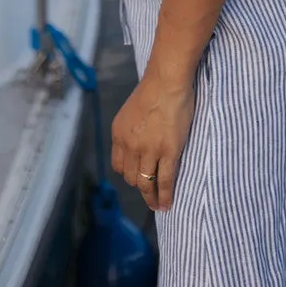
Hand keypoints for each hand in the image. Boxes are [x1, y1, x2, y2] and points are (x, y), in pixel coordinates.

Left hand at [111, 70, 194, 211]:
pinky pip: (163, 181)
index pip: (118, 165)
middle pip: (130, 176)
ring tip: (157, 205)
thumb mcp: (131, 111)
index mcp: (119, 134)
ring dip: (151, 198)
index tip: (136, 176)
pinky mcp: (168, 153)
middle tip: (149, 192)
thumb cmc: (153, 90)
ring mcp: (148, 150)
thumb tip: (138, 142)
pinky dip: (164, 196)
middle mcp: (129, 145)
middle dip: (139, 186)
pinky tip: (166, 204)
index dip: (127, 172)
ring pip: (145, 183)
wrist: (167, 81)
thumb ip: (131, 130)